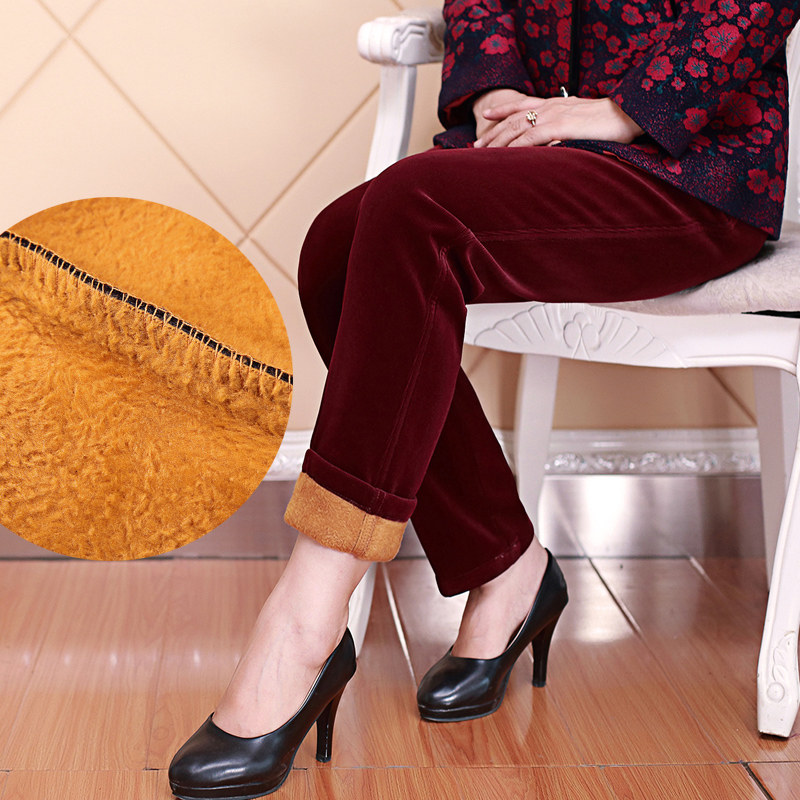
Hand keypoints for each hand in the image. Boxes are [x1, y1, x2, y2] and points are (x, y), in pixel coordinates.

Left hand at [474, 96, 643, 147]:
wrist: (630, 114)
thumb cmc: (610, 122)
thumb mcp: (582, 121)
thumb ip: (566, 128)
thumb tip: (554, 141)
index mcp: (556, 104)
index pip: (522, 104)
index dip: (502, 110)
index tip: (485, 116)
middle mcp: (551, 106)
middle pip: (513, 119)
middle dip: (492, 132)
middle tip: (475, 144)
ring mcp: (555, 115)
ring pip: (517, 129)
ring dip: (498, 142)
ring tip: (483, 153)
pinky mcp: (561, 127)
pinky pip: (532, 138)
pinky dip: (516, 147)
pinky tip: (504, 156)